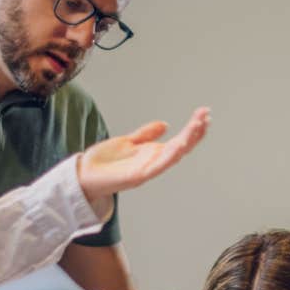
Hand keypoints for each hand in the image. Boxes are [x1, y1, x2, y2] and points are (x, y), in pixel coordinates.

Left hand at [77, 107, 209, 209]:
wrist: (83, 176)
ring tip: (198, 125)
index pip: (180, 140)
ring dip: (188, 140)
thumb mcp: (127, 142)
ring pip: (174, 155)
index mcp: (153, 154)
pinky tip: (180, 144)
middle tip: (206, 115)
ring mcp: (147, 170)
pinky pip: (158, 166)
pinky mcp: (137, 176)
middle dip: (195, 132)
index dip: (193, 129)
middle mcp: (154, 162)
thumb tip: (165, 124)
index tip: (203, 113)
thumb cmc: (103, 162)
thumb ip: (146, 134)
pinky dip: (170, 156)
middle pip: (182, 147)